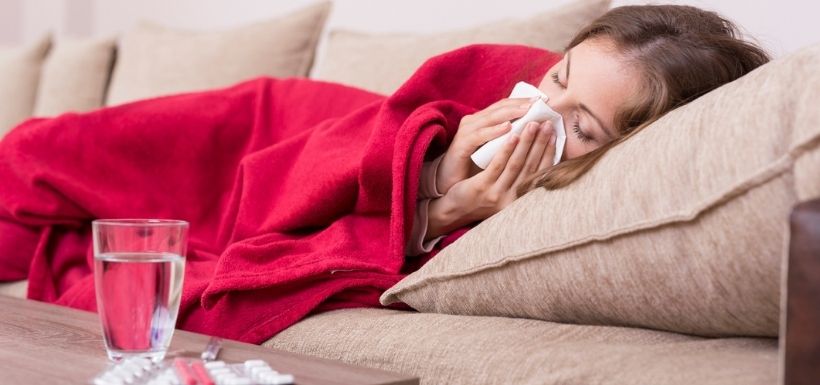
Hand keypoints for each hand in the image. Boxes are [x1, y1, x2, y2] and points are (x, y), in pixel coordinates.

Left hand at [426, 120, 555, 239]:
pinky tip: (512, 135)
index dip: (549, 152)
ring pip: (516, 164)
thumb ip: (521, 177)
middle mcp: (512, 198)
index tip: (555, 134)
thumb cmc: (484, 196)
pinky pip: (497, 166)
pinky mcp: (482, 188)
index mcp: (521, 198)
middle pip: (531, 166)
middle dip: (541, 142)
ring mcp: (497, 193)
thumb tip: (541, 153)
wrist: (457, 211)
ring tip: (532, 124)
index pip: (541, 172)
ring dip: (526, 142)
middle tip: (547, 123)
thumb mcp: (506, 190)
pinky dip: (506, 149)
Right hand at [435, 97, 538, 194]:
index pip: (505, 105)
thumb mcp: (495, 149)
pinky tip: (508, 128)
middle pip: (499, 107)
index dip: (523, 101)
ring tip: (527, 111)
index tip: (542, 101)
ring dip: (510, 113)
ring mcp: (466, 131)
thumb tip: (537, 133)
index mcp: (483, 121)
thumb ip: (510, 139)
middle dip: (520, 104)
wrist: (449, 181)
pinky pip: (479, 135)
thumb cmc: (475, 166)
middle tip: (538, 102)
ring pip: (490, 118)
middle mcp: (474, 122)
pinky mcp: (461, 144)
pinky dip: (494, 131)